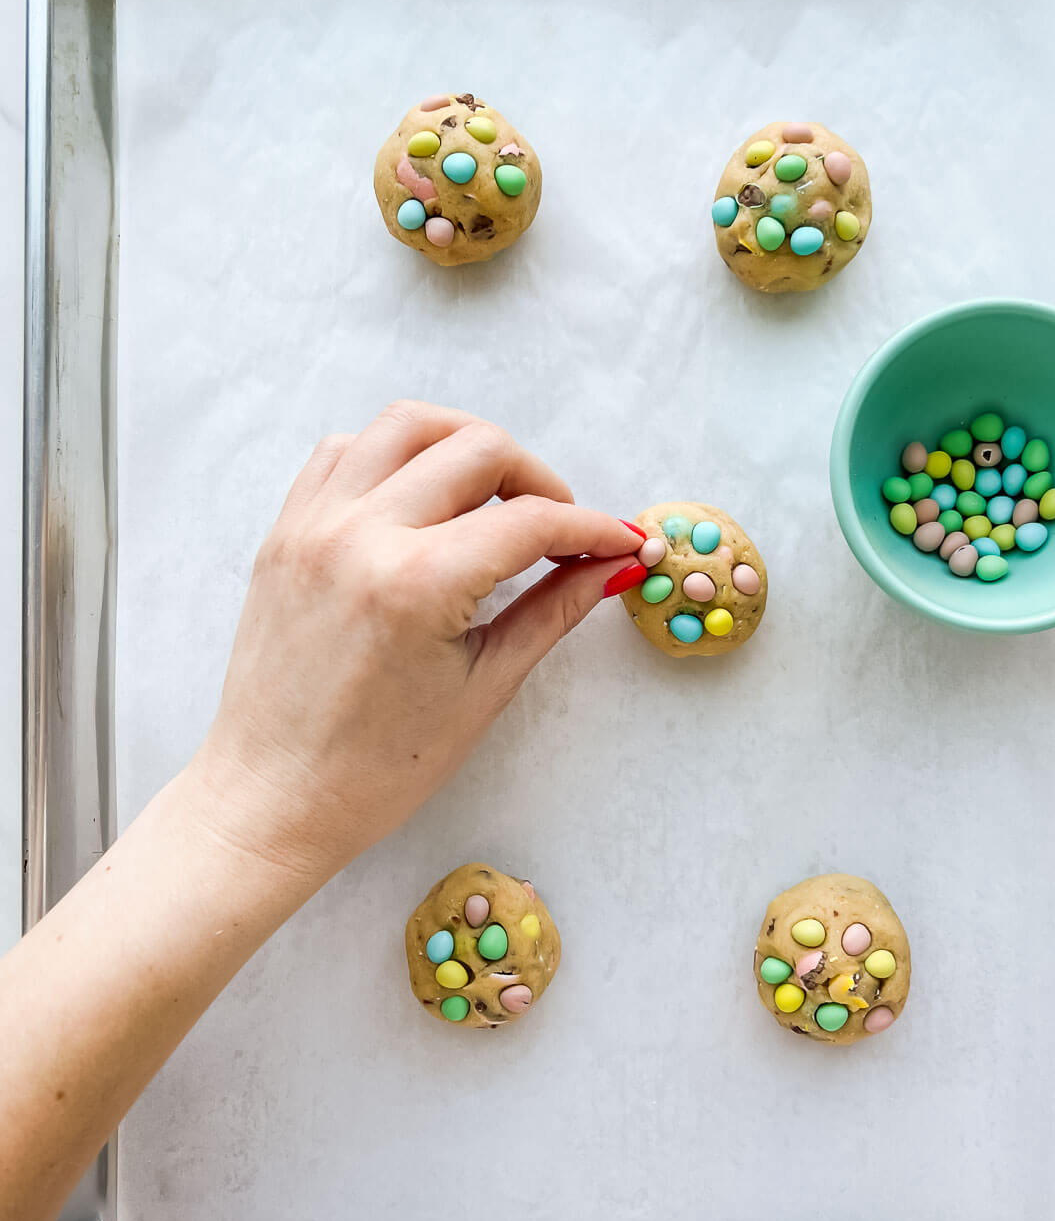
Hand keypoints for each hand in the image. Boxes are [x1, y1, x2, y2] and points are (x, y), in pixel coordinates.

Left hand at [186, 402, 643, 885]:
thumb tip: (607, 568)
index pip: (529, 522)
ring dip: (466, 445)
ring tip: (495, 495)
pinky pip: (345, 450)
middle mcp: (360, 535)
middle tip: (559, 528)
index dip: (589, 529)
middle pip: (477, 450)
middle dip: (537, 480)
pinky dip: (395, 454)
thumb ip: (550, 612)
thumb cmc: (374, 767)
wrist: (272, 796)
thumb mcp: (483, 689)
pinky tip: (423, 496)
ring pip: (408, 424)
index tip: (616, 541)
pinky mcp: (286, 530)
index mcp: (415, 584)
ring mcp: (315, 525)